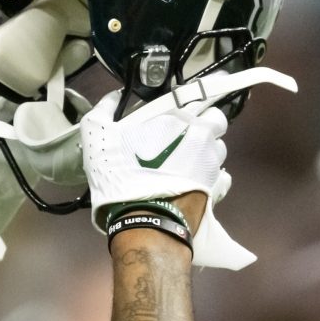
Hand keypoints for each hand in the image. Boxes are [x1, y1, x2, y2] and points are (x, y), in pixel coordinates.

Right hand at [80, 88, 228, 229]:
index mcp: (179, 118)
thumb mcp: (98, 138)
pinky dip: (211, 178)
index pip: (197, 100)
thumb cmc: (123, 176)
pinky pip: (222, 177)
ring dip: (206, 152)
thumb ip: (104, 110)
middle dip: (202, 127)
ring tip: (185, 164)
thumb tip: (113, 98)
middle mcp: (203, 138)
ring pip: (218, 150)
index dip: (183, 109)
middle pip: (215, 123)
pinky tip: (193, 182)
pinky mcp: (217, 190)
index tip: (170, 119)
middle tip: (181, 139)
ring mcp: (213, 165)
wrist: (143, 222)